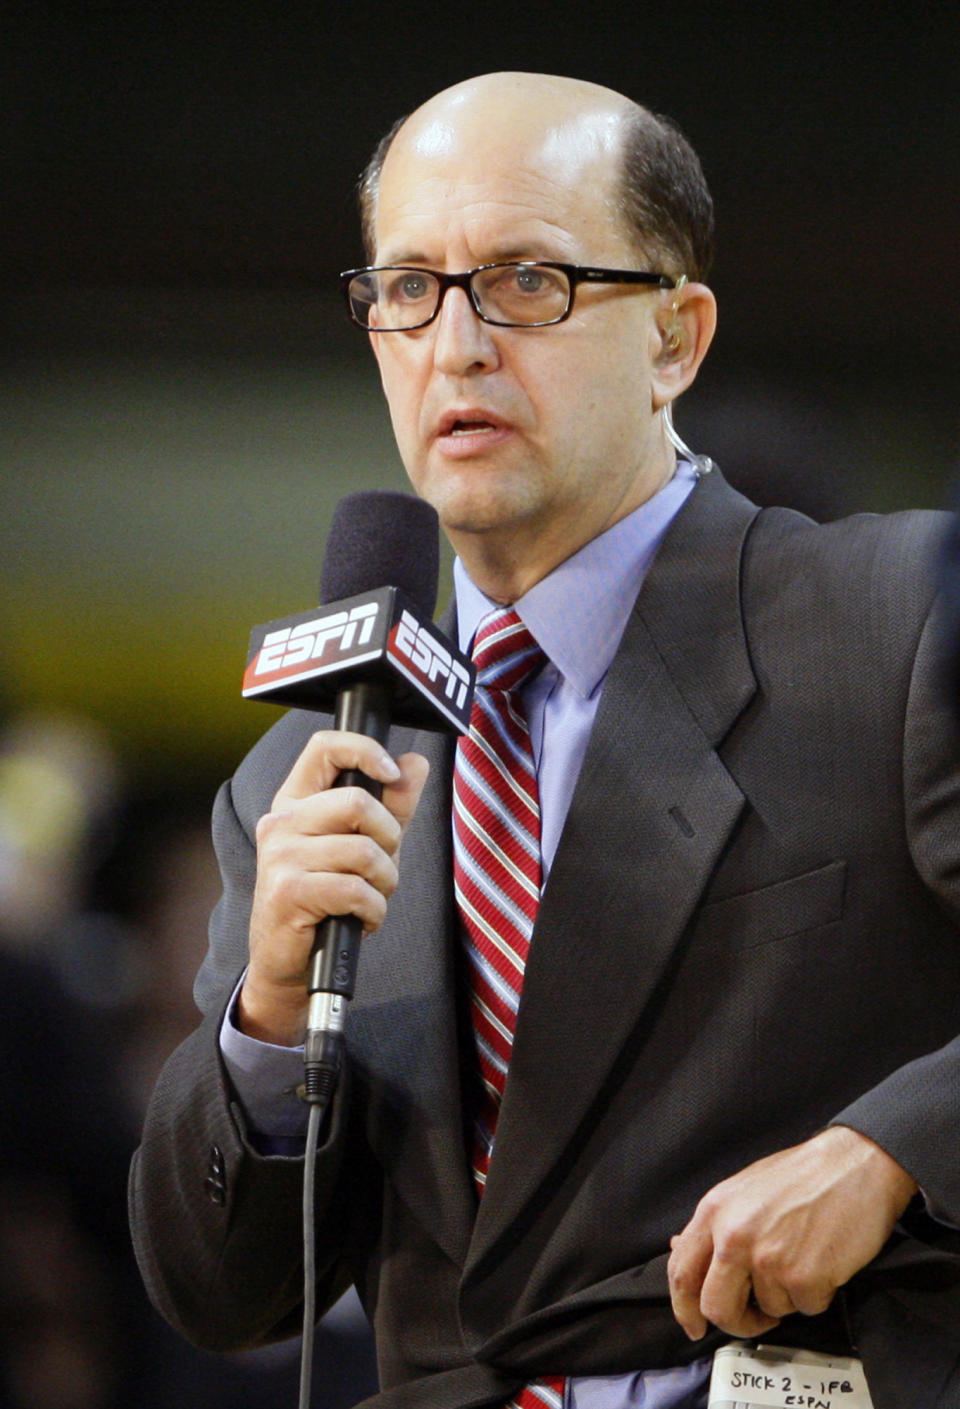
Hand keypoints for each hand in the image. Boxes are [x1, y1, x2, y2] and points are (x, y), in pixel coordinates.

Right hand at [238, 730, 428, 1045]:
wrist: (288, 964)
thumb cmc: (327, 900)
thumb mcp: (363, 845)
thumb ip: (391, 805)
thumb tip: (416, 763)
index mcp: (296, 801)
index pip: (325, 746)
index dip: (365, 750)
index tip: (392, 773)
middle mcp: (281, 822)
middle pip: (359, 803)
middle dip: (390, 839)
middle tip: (382, 867)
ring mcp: (280, 856)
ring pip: (364, 852)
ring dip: (384, 883)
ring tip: (370, 899)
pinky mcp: (288, 892)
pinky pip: (357, 890)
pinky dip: (374, 910)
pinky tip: (361, 920)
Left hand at [667, 1126, 917, 1339]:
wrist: (854, 1164)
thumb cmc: (802, 1176)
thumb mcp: (743, 1190)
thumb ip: (713, 1225)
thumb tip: (681, 1249)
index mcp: (714, 1211)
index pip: (681, 1273)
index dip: (684, 1308)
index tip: (694, 1326)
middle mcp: (734, 1236)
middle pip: (716, 1307)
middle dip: (737, 1322)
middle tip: (755, 1317)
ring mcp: (768, 1258)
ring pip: (768, 1310)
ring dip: (786, 1297)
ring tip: (802, 1259)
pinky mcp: (804, 1277)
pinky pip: (804, 1308)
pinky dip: (816, 1295)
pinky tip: (823, 1262)